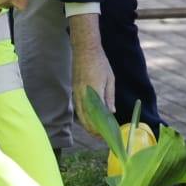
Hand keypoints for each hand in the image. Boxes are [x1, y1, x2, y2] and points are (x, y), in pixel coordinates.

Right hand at [70, 16, 115, 135]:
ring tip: (95, 131)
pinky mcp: (74, 90)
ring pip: (80, 114)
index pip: (96, 115)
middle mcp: (83, 94)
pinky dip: (83, 116)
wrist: (85, 49)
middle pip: (86, 118)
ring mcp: (76, 93)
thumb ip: (109, 97)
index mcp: (94, 91)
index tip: (106, 134)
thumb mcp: (110, 79)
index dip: (100, 127)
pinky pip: (78, 107)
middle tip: (101, 136)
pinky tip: (88, 120)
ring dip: (87, 125)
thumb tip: (111, 112)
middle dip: (93, 130)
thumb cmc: (100, 63)